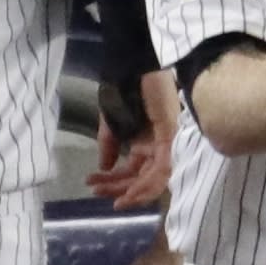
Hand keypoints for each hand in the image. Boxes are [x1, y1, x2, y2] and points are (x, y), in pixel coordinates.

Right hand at [87, 68, 179, 208]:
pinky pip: (164, 169)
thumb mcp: (112, 120)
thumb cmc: (125, 86)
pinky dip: (148, 184)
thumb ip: (109, 144)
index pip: (132, 170)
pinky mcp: (173, 138)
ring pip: (155, 179)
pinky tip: (130, 192)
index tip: (92, 185)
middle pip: (143, 178)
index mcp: (145, 141)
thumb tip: (105, 166)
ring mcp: (168, 143)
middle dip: (120, 189)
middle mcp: (158, 146)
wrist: (136, 63)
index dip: (113, 181)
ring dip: (135, 193)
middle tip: (98, 194)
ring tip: (116, 201)